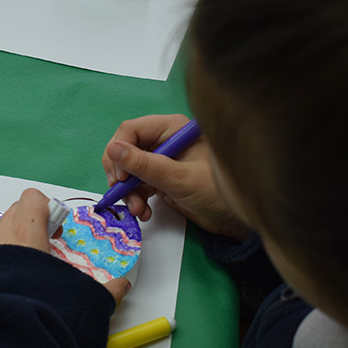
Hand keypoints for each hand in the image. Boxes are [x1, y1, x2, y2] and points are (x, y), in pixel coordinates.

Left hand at [0, 188, 130, 303]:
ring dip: (20, 241)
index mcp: (25, 233)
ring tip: (37, 266)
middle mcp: (2, 239)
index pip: (33, 198)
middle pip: (17, 212)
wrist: (1, 338)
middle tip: (51, 245)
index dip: (49, 208)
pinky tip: (21, 282)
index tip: (59, 228)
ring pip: (4, 232)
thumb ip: (104, 288)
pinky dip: (7, 259)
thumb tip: (120, 287)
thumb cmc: (33, 306)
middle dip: (34, 223)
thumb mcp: (78, 296)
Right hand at [101, 115, 249, 240]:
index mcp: (172, 129)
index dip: (119, 151)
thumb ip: (145, 165)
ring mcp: (162, 161)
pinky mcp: (161, 179)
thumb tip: (113, 149)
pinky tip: (143, 211)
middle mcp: (165, 141)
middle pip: (125, 150)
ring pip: (129, 170)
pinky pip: (137, 185)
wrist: (235, 219)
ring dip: (127, 191)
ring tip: (137, 209)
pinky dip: (135, 198)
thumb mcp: (179, 178)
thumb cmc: (218, 192)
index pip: (131, 130)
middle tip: (123, 193)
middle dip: (121, 174)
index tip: (121, 177)